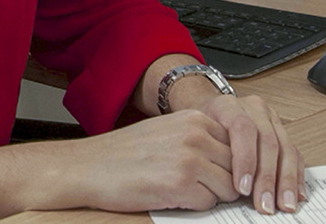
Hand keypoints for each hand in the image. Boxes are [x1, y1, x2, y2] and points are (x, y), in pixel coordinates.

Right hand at [64, 109, 239, 212]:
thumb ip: (200, 138)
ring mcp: (190, 159)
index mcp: (195, 118)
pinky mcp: (180, 185)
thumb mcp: (167, 130)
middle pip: (238, 167)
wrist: (88, 167)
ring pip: (229, 188)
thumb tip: (232, 159)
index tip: (218, 173)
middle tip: (201, 187)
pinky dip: (195, 206)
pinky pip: (209, 204)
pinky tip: (172, 196)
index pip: (237, 145)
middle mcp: (196, 135)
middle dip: (224, 182)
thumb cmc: (123, 153)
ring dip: (211, 195)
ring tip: (184, 190)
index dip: (228, 164)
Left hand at [196, 93, 303, 214]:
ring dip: (286, 181)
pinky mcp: (282, 131)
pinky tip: (296, 195)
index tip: (242, 188)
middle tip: (265, 204)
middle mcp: (253, 108)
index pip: (242, 129)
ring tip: (284, 205)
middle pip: (268, 141)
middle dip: (267, 178)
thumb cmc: (199, 129)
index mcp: (229, 105)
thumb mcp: (196, 136)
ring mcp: (271, 118)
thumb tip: (227, 189)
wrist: (207, 112)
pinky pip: (295, 154)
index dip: (245, 159)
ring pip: (286, 149)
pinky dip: (296, 176)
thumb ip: (211, 154)